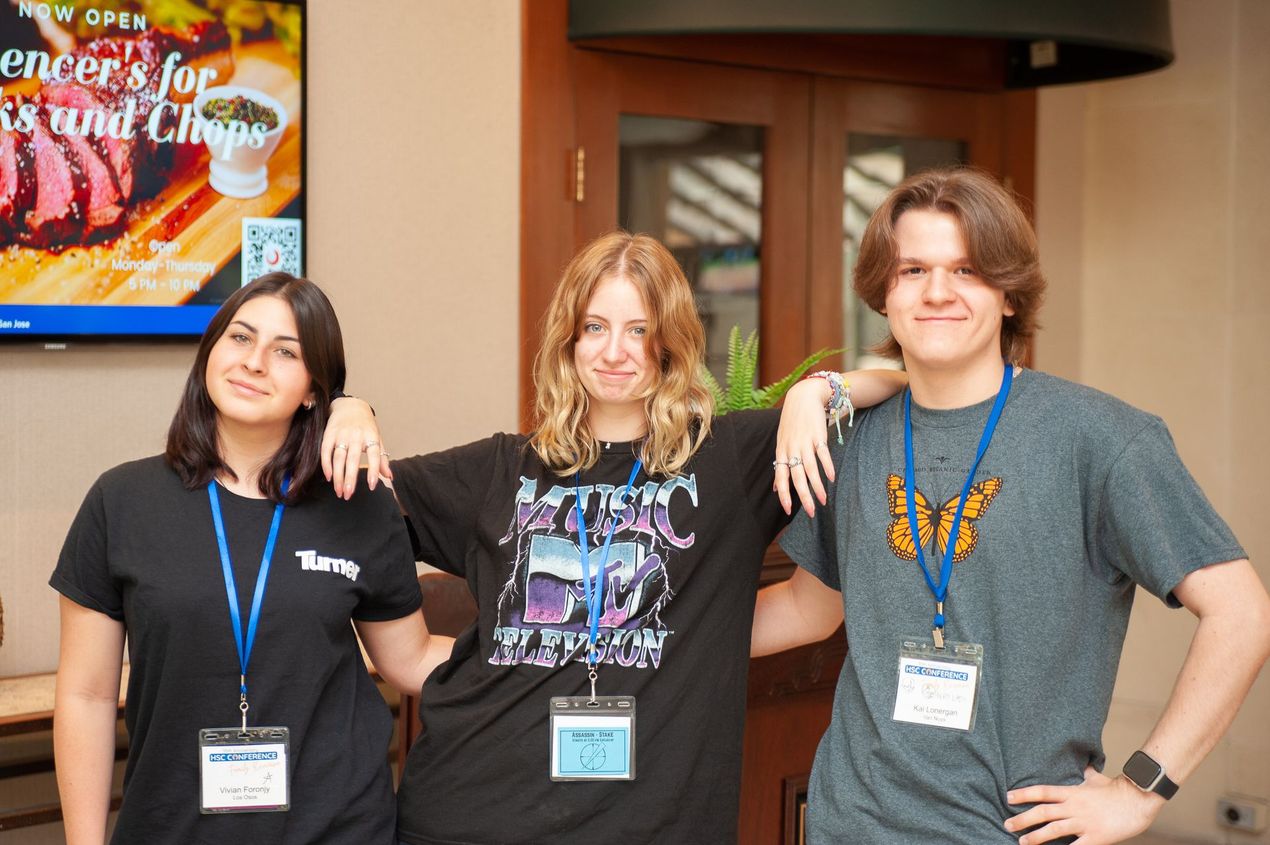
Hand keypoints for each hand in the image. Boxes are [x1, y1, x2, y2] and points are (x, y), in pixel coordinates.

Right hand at [320, 397, 388, 498]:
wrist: (350, 406)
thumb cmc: (366, 426)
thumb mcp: (377, 439)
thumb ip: (382, 458)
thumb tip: (389, 477)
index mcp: (371, 436)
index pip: (374, 455)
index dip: (373, 471)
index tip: (372, 486)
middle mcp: (356, 435)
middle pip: (352, 460)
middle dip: (350, 479)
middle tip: (348, 495)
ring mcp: (342, 434)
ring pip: (338, 458)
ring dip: (338, 476)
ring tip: (339, 491)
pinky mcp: (329, 433)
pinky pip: (326, 451)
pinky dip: (326, 465)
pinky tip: (329, 477)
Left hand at [774, 378, 834, 516]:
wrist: (803, 397)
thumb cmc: (792, 423)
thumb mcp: (782, 443)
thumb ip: (781, 466)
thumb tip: (775, 489)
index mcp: (781, 452)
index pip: (780, 477)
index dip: (784, 494)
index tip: (787, 511)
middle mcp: (792, 449)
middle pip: (796, 477)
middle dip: (803, 497)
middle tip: (810, 513)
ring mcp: (805, 442)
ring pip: (810, 469)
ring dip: (817, 487)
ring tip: (823, 501)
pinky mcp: (818, 435)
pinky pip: (822, 454)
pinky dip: (827, 467)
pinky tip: (831, 479)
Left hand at [1004, 767, 1164, 844]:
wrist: (1138, 800)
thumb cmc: (1117, 789)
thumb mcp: (1096, 778)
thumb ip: (1085, 773)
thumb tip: (1083, 764)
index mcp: (1072, 792)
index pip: (1042, 792)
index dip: (1024, 794)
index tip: (1009, 797)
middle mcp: (1074, 807)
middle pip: (1042, 812)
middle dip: (1022, 819)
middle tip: (1007, 824)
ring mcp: (1084, 823)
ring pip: (1053, 830)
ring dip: (1036, 837)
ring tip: (1022, 842)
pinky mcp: (1096, 837)